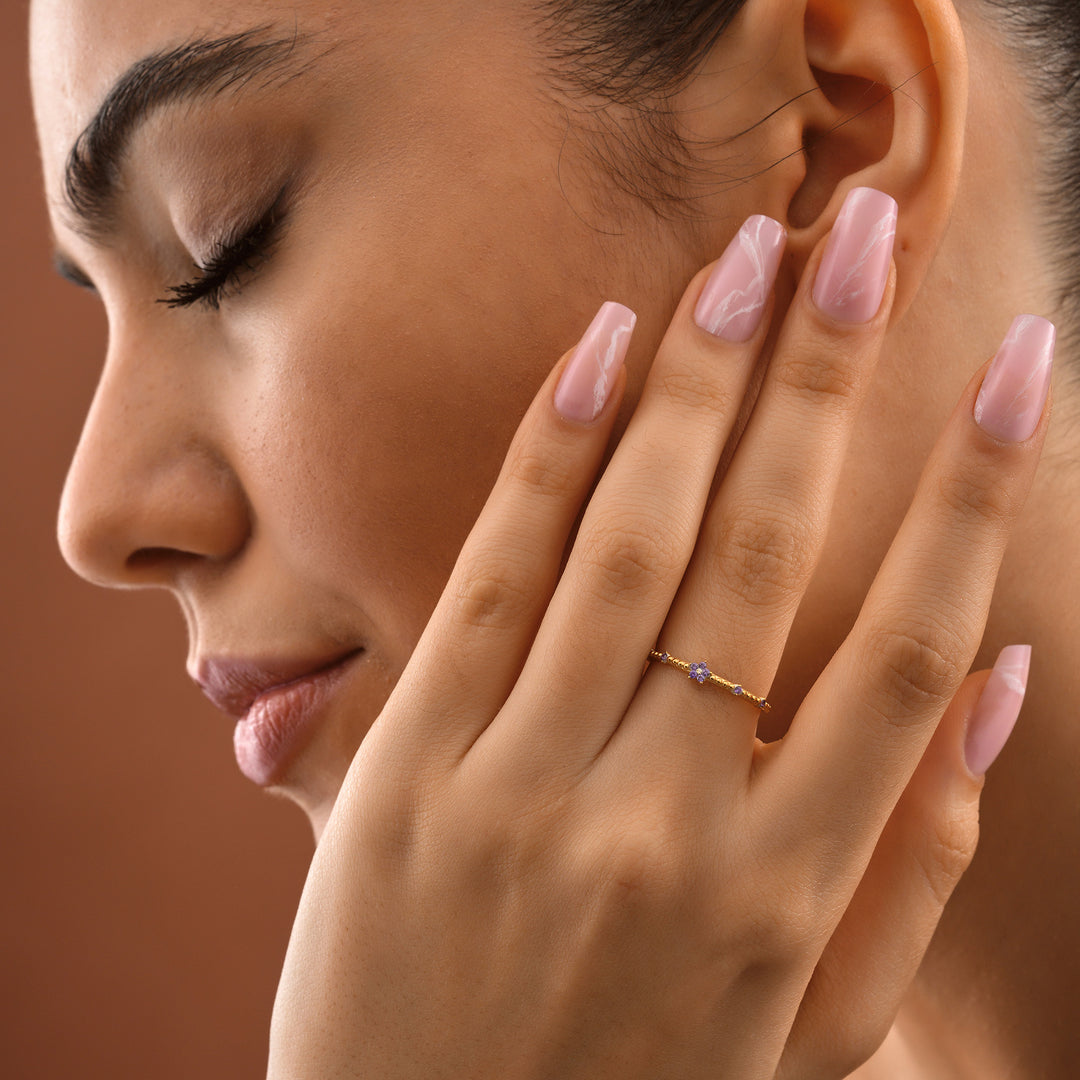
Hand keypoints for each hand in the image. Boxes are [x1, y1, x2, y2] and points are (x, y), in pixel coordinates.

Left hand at [268, 194, 1049, 1078]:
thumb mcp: (815, 1035)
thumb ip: (912, 865)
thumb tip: (1000, 677)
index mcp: (786, 896)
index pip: (909, 646)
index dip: (973, 490)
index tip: (1019, 365)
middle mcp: (662, 824)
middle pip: (767, 554)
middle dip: (825, 379)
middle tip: (864, 239)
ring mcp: (522, 789)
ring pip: (632, 544)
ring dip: (699, 383)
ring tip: (750, 255)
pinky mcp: (409, 770)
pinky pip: (493, 581)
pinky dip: (553, 457)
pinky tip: (608, 347)